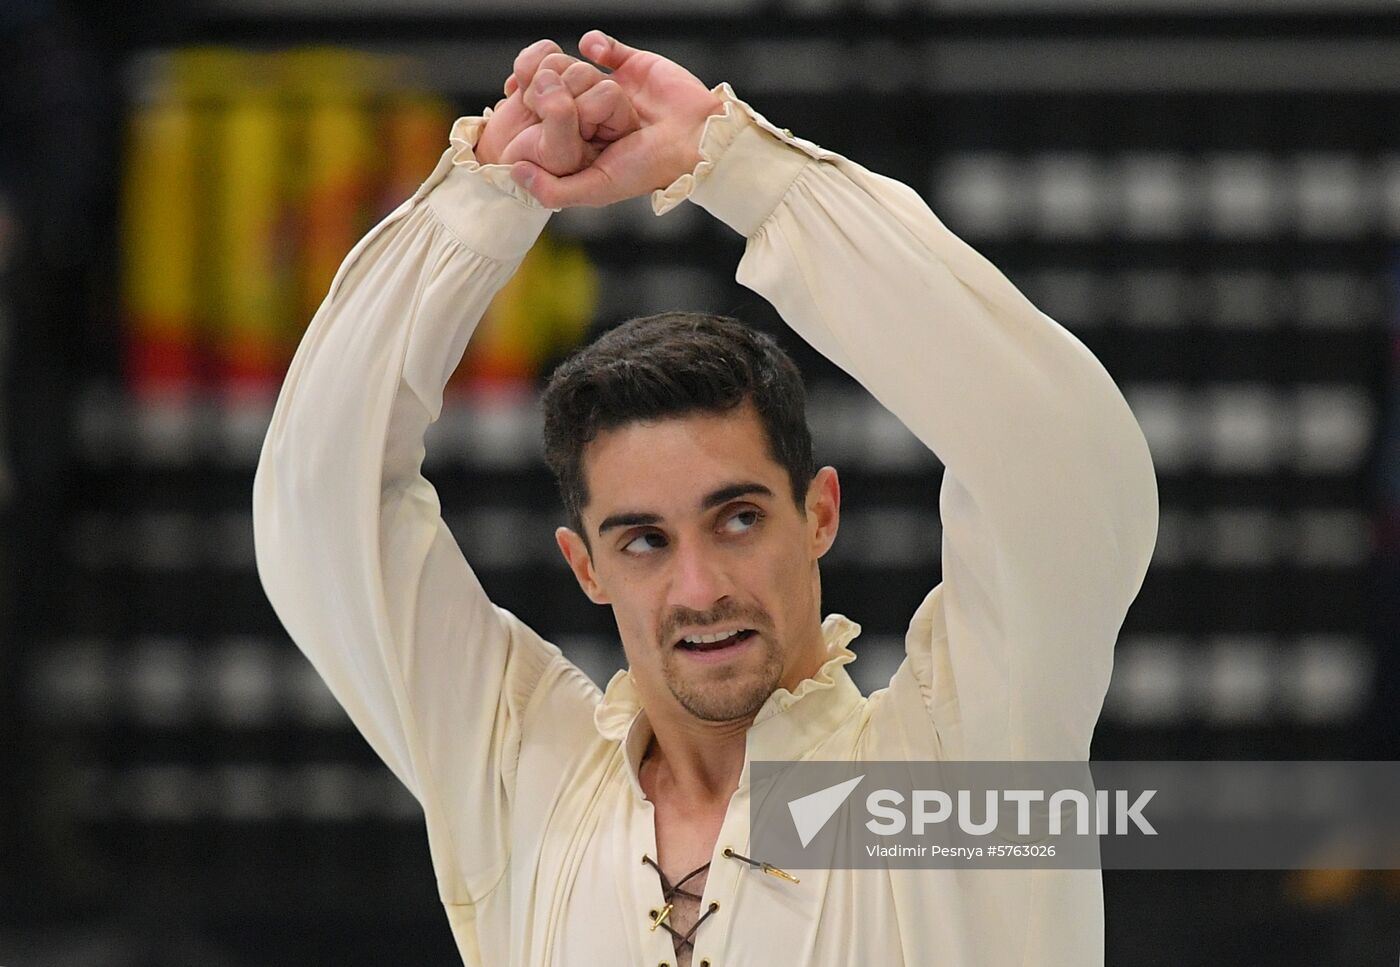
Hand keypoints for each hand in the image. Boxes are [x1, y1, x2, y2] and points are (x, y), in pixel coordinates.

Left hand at [505, 30, 725, 207]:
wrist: (696, 137)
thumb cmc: (649, 167)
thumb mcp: (598, 189)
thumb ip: (555, 190)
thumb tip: (513, 170)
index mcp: (577, 143)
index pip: (537, 116)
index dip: (532, 106)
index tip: (528, 102)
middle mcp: (587, 115)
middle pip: (550, 85)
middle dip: (557, 88)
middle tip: (574, 103)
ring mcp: (607, 88)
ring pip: (570, 65)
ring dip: (577, 71)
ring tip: (600, 91)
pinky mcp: (628, 65)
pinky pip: (599, 44)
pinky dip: (595, 44)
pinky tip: (598, 53)